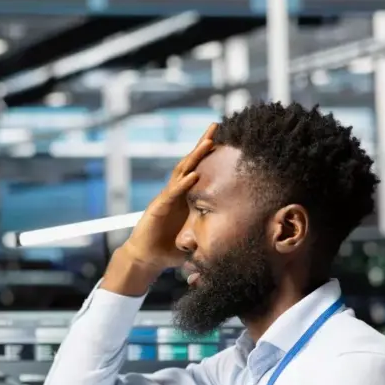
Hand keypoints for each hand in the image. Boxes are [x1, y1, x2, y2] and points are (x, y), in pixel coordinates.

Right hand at [121, 122, 216, 272]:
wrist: (146, 259)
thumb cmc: (171, 249)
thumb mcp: (196, 237)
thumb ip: (212, 231)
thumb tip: (238, 233)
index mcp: (185, 197)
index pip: (199, 170)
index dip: (210, 155)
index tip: (225, 139)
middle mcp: (176, 193)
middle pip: (190, 163)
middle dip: (203, 144)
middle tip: (216, 126)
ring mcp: (166, 198)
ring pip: (181, 172)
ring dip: (195, 157)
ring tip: (209, 142)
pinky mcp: (158, 208)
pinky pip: (172, 193)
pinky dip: (183, 183)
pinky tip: (194, 174)